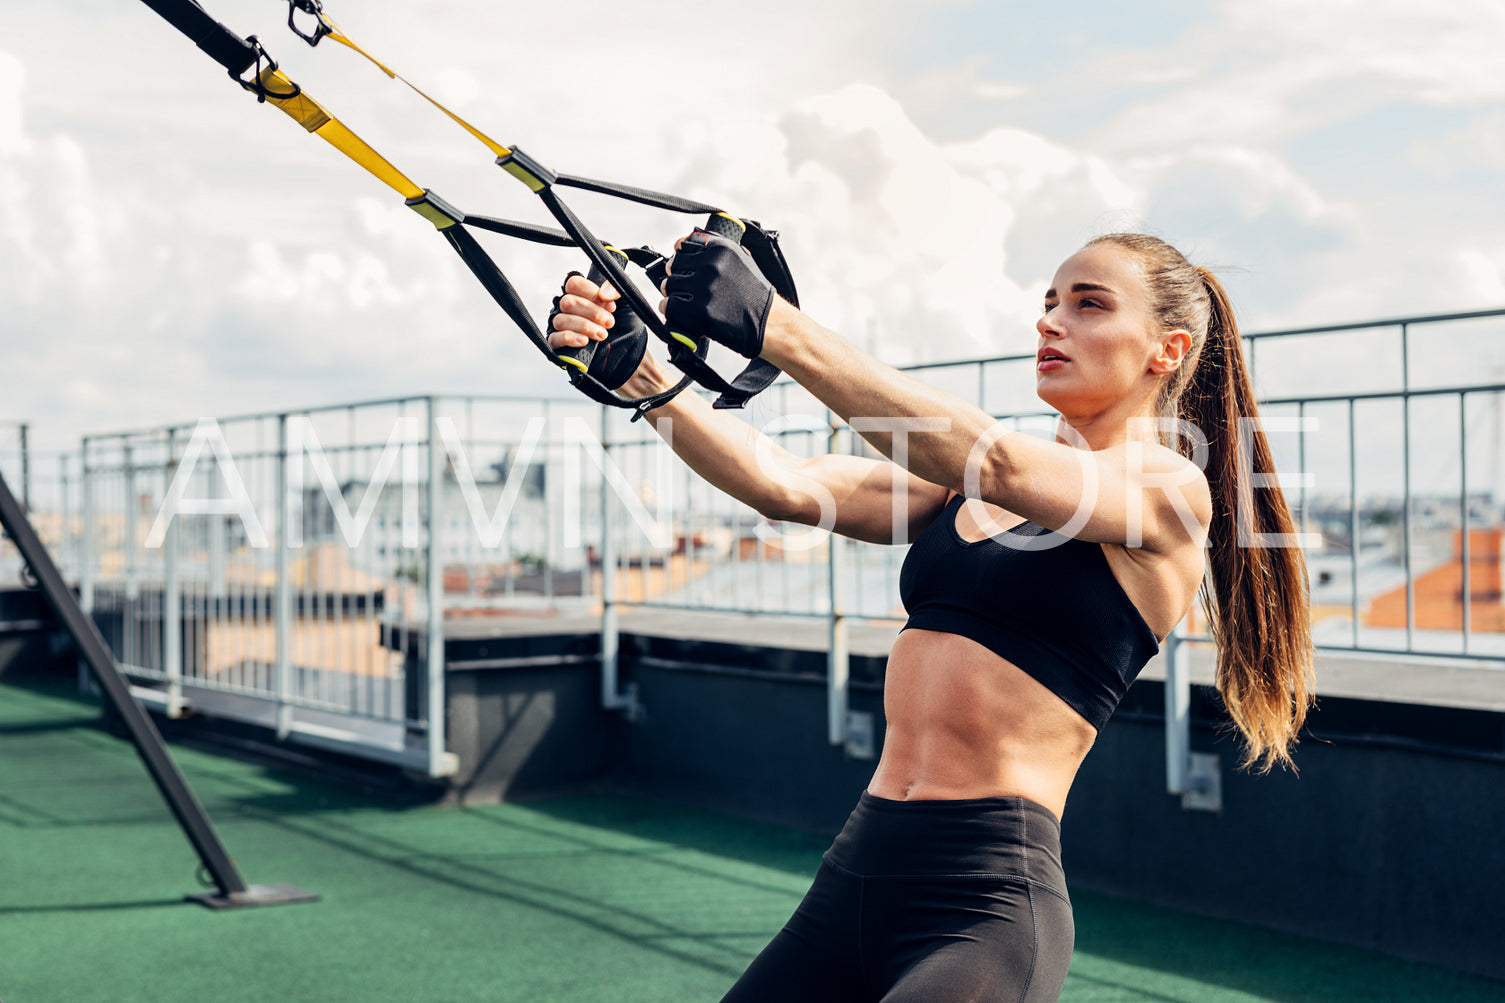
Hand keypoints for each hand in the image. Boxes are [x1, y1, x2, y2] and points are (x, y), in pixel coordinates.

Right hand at [548, 272, 646, 391]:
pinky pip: (555, 338)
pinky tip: (584, 341)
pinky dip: (570, 338)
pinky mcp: (560, 346)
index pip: (574, 284)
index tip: (610, 305)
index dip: (591, 293)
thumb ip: (617, 290)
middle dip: (592, 312)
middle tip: (610, 323)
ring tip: (602, 335)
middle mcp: (570, 310)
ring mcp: (563, 328)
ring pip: (561, 320)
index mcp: (582, 296)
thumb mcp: (627, 306)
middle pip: (568, 302)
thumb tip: (603, 293)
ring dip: (585, 326)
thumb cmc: (626, 329)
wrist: (630, 358)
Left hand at [660, 230, 775, 359]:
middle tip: (684, 287)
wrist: (768, 323)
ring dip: (674, 294)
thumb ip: (718, 252)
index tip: (683, 265)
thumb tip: (690, 245)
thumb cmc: (756, 295)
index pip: (684, 245)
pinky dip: (670, 310)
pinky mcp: (697, 311)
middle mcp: (711, 265)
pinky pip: (668, 306)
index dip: (682, 256)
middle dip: (677, 276)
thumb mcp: (742, 260)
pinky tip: (679, 313)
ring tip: (685, 301)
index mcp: (721, 248)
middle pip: (674, 265)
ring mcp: (703, 288)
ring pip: (669, 286)